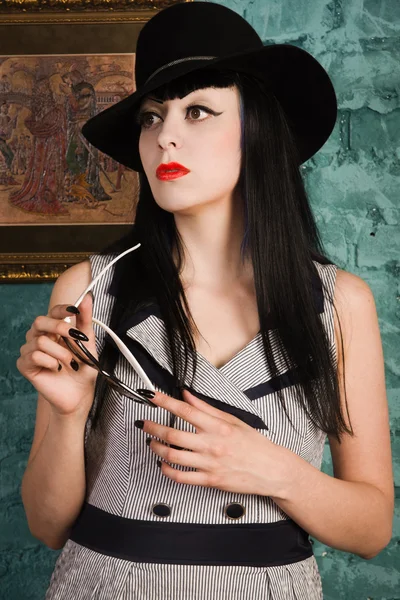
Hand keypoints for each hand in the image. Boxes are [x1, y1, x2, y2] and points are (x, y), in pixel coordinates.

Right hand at [16, 293, 97, 418]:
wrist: (80, 393)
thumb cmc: (83, 368)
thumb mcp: (88, 342)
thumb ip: (85, 320)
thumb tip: (87, 298)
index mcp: (54, 330)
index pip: (53, 312)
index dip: (62, 309)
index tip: (74, 310)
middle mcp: (39, 337)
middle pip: (40, 321)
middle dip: (59, 327)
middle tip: (75, 337)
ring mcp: (30, 350)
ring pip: (40, 341)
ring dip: (61, 353)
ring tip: (70, 363)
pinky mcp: (25, 365)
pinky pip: (34, 356)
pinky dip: (50, 362)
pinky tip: (56, 369)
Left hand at [138, 389, 290, 497]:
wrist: (271, 469)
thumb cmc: (254, 444)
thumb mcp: (232, 420)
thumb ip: (206, 408)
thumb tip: (187, 394)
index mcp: (217, 426)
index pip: (185, 410)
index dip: (165, 401)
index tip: (152, 396)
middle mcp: (211, 444)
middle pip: (173, 434)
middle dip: (153, 427)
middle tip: (143, 422)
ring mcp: (209, 464)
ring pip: (173, 456)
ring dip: (157, 448)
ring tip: (151, 442)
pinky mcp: (209, 481)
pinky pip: (181, 477)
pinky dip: (167, 470)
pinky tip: (163, 464)